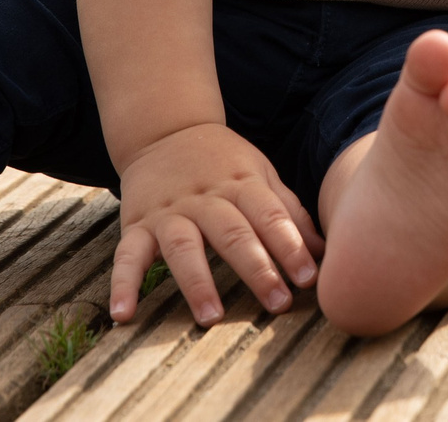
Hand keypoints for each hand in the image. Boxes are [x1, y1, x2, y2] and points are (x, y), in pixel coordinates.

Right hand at [109, 122, 323, 325]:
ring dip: (197, 282)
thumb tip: (325, 252)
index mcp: (241, 183)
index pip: (270, 216)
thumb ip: (289, 212)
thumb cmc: (224, 162)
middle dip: (256, 269)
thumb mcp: (261, 174)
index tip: (309, 279)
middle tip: (276, 302)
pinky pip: (127, 255)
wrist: (166, 130)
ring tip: (211, 317)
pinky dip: (122, 284)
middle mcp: (206, 197)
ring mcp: (169, 211)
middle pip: (232, 232)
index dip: (291, 247)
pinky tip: (123, 314)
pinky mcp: (137, 224)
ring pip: (184, 246)